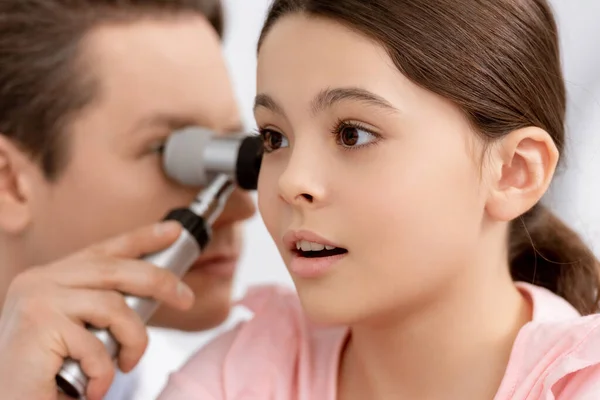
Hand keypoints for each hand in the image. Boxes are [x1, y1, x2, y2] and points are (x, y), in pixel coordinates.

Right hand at [0, 221, 194, 399]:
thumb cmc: (47, 373)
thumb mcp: (80, 328)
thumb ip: (104, 305)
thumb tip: (155, 291)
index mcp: (52, 277)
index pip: (104, 250)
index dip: (142, 238)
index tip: (172, 230)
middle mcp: (40, 281)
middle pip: (116, 269)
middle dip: (160, 281)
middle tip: (186, 298)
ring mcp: (37, 300)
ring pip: (114, 306)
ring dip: (134, 340)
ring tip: (127, 364)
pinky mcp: (38, 327)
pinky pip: (96, 345)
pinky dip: (105, 372)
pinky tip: (95, 387)